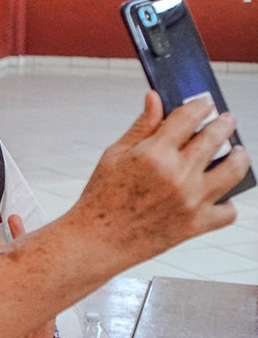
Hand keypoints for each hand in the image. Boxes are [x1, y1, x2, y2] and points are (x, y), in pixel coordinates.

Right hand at [72, 90, 250, 268]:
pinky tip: (220, 193)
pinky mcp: (197, 224)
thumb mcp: (115, 155)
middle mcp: (177, 175)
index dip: (201, 105)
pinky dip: (227, 201)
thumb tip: (154, 98)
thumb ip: (141, 126)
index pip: (188, 117)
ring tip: (237, 152)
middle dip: (225, 124)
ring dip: (240, 156)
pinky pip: (228, 210)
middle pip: (215, 138)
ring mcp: (191, 200)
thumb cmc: (101, 197)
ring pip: (234, 170)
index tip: (206, 103)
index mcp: (153, 154)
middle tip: (227, 120)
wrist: (97, 240)